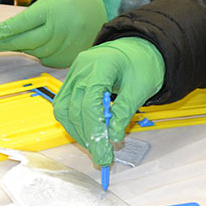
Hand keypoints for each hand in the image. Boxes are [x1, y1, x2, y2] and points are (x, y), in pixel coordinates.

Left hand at [0, 0, 108, 67]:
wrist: (100, 14)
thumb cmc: (70, 6)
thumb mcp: (50, 2)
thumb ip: (31, 17)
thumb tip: (7, 33)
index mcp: (51, 11)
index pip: (21, 23)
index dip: (2, 31)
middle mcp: (57, 29)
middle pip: (25, 41)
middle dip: (5, 43)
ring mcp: (64, 45)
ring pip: (34, 51)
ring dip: (20, 48)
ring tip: (8, 44)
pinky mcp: (68, 57)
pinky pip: (45, 58)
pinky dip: (37, 54)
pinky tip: (34, 47)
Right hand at [53, 37, 164, 165]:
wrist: (138, 48)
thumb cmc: (142, 63)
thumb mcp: (140, 88)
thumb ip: (125, 111)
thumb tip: (113, 135)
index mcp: (100, 65)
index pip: (89, 103)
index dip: (95, 131)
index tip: (104, 152)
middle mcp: (82, 68)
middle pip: (75, 109)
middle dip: (87, 137)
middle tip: (101, 156)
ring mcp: (74, 73)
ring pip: (64, 109)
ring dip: (77, 132)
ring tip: (94, 147)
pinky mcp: (72, 80)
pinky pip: (64, 105)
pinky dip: (74, 122)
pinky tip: (87, 134)